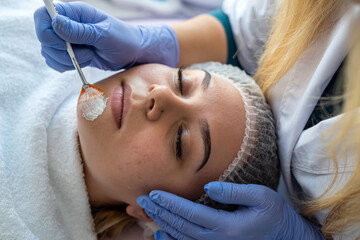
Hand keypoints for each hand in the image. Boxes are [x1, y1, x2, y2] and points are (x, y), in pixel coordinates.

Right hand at [33, 2, 178, 71]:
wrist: (132, 54)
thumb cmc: (123, 40)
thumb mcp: (104, 35)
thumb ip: (80, 31)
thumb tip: (56, 23)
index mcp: (74, 13)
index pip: (43, 16)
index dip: (46, 31)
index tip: (64, 42)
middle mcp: (67, 24)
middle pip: (44, 38)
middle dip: (62, 51)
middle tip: (86, 52)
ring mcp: (67, 40)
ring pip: (49, 52)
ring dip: (67, 60)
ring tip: (89, 56)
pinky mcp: (70, 53)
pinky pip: (56, 62)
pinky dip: (66, 66)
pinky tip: (83, 63)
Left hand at [137, 182, 324, 239]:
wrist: (287, 238)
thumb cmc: (275, 215)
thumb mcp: (262, 197)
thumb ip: (234, 192)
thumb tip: (208, 187)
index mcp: (227, 227)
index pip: (190, 213)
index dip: (170, 203)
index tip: (154, 193)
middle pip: (181, 226)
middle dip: (160, 212)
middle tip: (142, 199)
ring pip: (182, 237)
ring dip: (162, 224)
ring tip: (148, 211)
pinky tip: (161, 234)